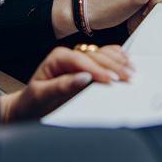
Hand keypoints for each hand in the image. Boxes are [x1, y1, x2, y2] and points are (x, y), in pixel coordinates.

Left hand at [0, 45, 132, 122]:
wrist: (29, 107)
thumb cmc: (33, 102)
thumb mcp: (42, 96)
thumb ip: (62, 86)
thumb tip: (83, 78)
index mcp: (57, 58)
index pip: (81, 60)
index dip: (98, 70)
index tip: (111, 80)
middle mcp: (70, 55)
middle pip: (95, 56)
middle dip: (113, 67)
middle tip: (128, 79)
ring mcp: (79, 59)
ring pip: (102, 54)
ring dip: (118, 62)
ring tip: (132, 72)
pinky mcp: (87, 65)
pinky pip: (104, 57)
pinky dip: (117, 59)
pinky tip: (127, 62)